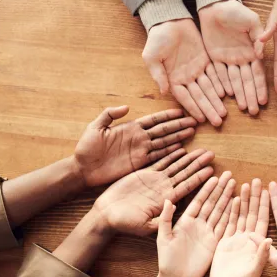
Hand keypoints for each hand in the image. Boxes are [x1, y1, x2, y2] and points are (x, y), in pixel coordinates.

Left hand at [75, 106, 195, 186]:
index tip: (181, 112)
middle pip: (163, 130)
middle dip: (178, 125)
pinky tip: (180, 149)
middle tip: (194, 122)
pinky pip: (157, 156)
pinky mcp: (139, 163)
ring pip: (164, 142)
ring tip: (191, 132)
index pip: (153, 120)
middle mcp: (139, 138)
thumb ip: (109, 115)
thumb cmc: (86, 147)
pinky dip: (169, 153)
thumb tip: (126, 107)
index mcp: (130, 127)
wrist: (83, 169)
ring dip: (178, 137)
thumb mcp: (95, 127)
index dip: (167, 116)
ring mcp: (140, 151)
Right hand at [92, 148, 214, 235]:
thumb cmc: (125, 223)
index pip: (187, 187)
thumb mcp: (145, 225)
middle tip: (212, 154)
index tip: (212, 170)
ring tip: (202, 149)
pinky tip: (181, 148)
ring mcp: (156, 180)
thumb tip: (175, 208)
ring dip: (189, 158)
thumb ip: (161, 219)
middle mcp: (164, 188)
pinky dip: (170, 154)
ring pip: (176, 166)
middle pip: (185, 173)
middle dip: (199, 164)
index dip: (199, 178)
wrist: (107, 214)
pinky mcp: (145, 174)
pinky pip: (160, 161)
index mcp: (166, 200)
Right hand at [143, 19, 226, 125]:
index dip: (193, 108)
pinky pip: (215, 74)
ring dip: (216, 101)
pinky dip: (220, 83)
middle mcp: (186, 77)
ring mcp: (197, 69)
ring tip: (224, 113)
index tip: (201, 119)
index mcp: (172, 79)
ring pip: (209, 88)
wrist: (169, 20)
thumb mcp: (152, 56)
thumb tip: (163, 91)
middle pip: (199, 96)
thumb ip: (158, 74)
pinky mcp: (206, 59)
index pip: (185, 97)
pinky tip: (227, 94)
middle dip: (209, 109)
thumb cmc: (157, 38)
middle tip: (218, 121)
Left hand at [148, 172, 235, 276]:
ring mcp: (207, 232)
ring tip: (235, 185)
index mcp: (186, 221)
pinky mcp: (214, 242)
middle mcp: (198, 224)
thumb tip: (168, 200)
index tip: (214, 177)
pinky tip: (237, 205)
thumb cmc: (167, 259)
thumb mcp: (163, 237)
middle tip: (229, 175)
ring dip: (227, 199)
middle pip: (211, 203)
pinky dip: (230, 215)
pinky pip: (224, 226)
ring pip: (219, 211)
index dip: (206, 189)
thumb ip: (166, 218)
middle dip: (220, 189)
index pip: (199, 201)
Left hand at [199, 0, 267, 114]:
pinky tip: (226, 96)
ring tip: (243, 108)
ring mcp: (228, 60)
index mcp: (252, 51)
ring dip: (238, 95)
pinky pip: (218, 74)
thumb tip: (260, 53)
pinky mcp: (214, 58)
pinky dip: (222, 85)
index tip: (264, 101)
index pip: (258, 73)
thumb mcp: (251, 21)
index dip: (261, 87)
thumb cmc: (236, 11)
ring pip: (233, 81)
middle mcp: (241, 59)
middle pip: (246, 81)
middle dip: (251, 96)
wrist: (216, 5)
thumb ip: (258, 36)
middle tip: (254, 112)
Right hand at [210, 180, 271, 276]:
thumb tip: (269, 239)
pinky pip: (228, 223)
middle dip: (254, 197)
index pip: (263, 219)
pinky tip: (232, 199)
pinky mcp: (225, 242)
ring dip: (243, 200)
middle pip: (252, 213)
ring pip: (240, 215)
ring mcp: (236, 239)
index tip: (269, 189)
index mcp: (257, 243)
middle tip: (257, 180)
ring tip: (244, 184)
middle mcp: (248, 238)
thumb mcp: (255, 270)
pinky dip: (231, 212)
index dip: (266, 205)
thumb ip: (262, 255)